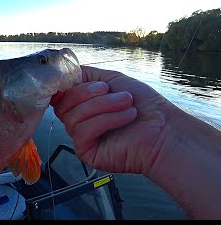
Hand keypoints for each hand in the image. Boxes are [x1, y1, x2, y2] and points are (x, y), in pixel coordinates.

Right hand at [51, 65, 169, 174]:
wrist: (164, 128)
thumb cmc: (143, 104)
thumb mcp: (111, 79)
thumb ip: (84, 75)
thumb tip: (63, 72)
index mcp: (80, 104)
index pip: (60, 94)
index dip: (68, 86)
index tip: (87, 81)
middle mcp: (77, 121)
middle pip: (63, 104)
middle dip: (89, 94)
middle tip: (114, 92)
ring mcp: (80, 137)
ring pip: (73, 117)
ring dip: (103, 106)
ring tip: (127, 104)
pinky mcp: (86, 152)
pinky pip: (83, 131)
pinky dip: (106, 120)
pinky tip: (126, 117)